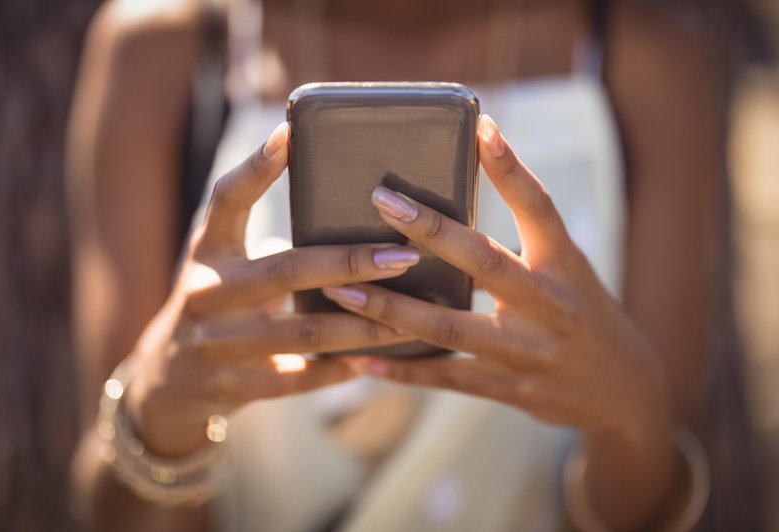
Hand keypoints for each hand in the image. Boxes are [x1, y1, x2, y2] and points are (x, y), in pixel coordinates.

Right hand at [124, 123, 416, 456]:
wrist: (168, 384)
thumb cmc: (218, 307)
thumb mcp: (226, 268)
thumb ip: (273, 248)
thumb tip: (362, 224)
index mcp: (206, 251)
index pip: (226, 201)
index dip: (256, 168)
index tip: (290, 134)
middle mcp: (208, 293)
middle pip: (285, 270)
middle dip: (350, 262)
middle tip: (403, 254)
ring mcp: (218, 344)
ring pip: (303, 333)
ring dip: (362, 325)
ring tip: (412, 317)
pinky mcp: (233, 387)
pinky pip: (299, 379)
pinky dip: (339, 371)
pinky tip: (375, 361)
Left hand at [321, 115, 672, 444]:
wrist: (624, 393)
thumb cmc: (585, 316)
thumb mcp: (571, 271)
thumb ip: (527, 240)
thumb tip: (463, 195)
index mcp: (565, 265)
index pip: (539, 207)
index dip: (511, 168)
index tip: (481, 126)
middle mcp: (547, 304)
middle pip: (483, 261)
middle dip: (429, 228)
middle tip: (381, 199)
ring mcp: (525, 351)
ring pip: (448, 327)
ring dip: (391, 308)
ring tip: (341, 287)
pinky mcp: (507, 389)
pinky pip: (445, 377)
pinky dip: (402, 369)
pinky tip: (361, 359)